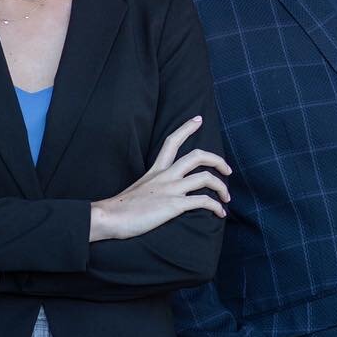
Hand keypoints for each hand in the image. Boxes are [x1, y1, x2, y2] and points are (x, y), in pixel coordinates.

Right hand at [89, 117, 231, 241]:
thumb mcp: (138, 189)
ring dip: (222, 187)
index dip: (186, 128)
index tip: (199, 119)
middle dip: (218, 160)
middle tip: (228, 169)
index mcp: (156, 170)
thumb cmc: (120, 208)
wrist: (108, 217)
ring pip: (206, 178)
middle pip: (197, 155)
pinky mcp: (174, 205)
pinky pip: (203, 201)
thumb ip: (151, 186)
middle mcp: (165, 176)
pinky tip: (220, 213)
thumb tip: (159, 193)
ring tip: (227, 197)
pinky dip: (216, 206)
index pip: (172, 142)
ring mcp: (170, 189)